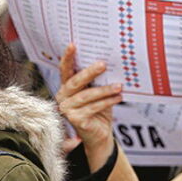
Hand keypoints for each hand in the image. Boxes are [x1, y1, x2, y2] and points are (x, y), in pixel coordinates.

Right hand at [56, 44, 121, 171]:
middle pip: (74, 82)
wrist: (99, 136)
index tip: (72, 45)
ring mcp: (66, 109)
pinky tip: (118, 97)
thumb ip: (96, 81)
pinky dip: (107, 102)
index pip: (65, 70)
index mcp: (66, 87)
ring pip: (86, 96)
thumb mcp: (97, 92)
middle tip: (103, 64)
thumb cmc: (98, 111)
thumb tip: (107, 63)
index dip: (67, 58)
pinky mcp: (74, 120)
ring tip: (119, 86)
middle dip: (89, 72)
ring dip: (104, 90)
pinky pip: (92, 108)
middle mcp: (62, 97)